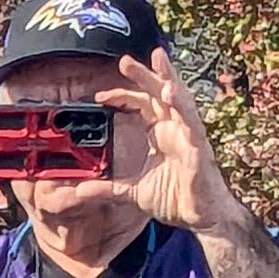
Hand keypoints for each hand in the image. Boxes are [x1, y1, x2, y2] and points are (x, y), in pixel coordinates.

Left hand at [108, 54, 238, 236]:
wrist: (199, 217)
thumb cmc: (174, 197)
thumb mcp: (131, 193)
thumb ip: (107, 188)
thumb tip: (78, 191)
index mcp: (160, 133)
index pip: (142, 106)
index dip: (123, 97)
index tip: (100, 96)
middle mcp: (175, 128)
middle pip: (159, 94)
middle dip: (145, 75)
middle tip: (125, 60)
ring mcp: (189, 135)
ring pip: (179, 100)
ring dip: (168, 80)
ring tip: (158, 62)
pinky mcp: (199, 147)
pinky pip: (191, 123)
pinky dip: (182, 107)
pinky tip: (172, 94)